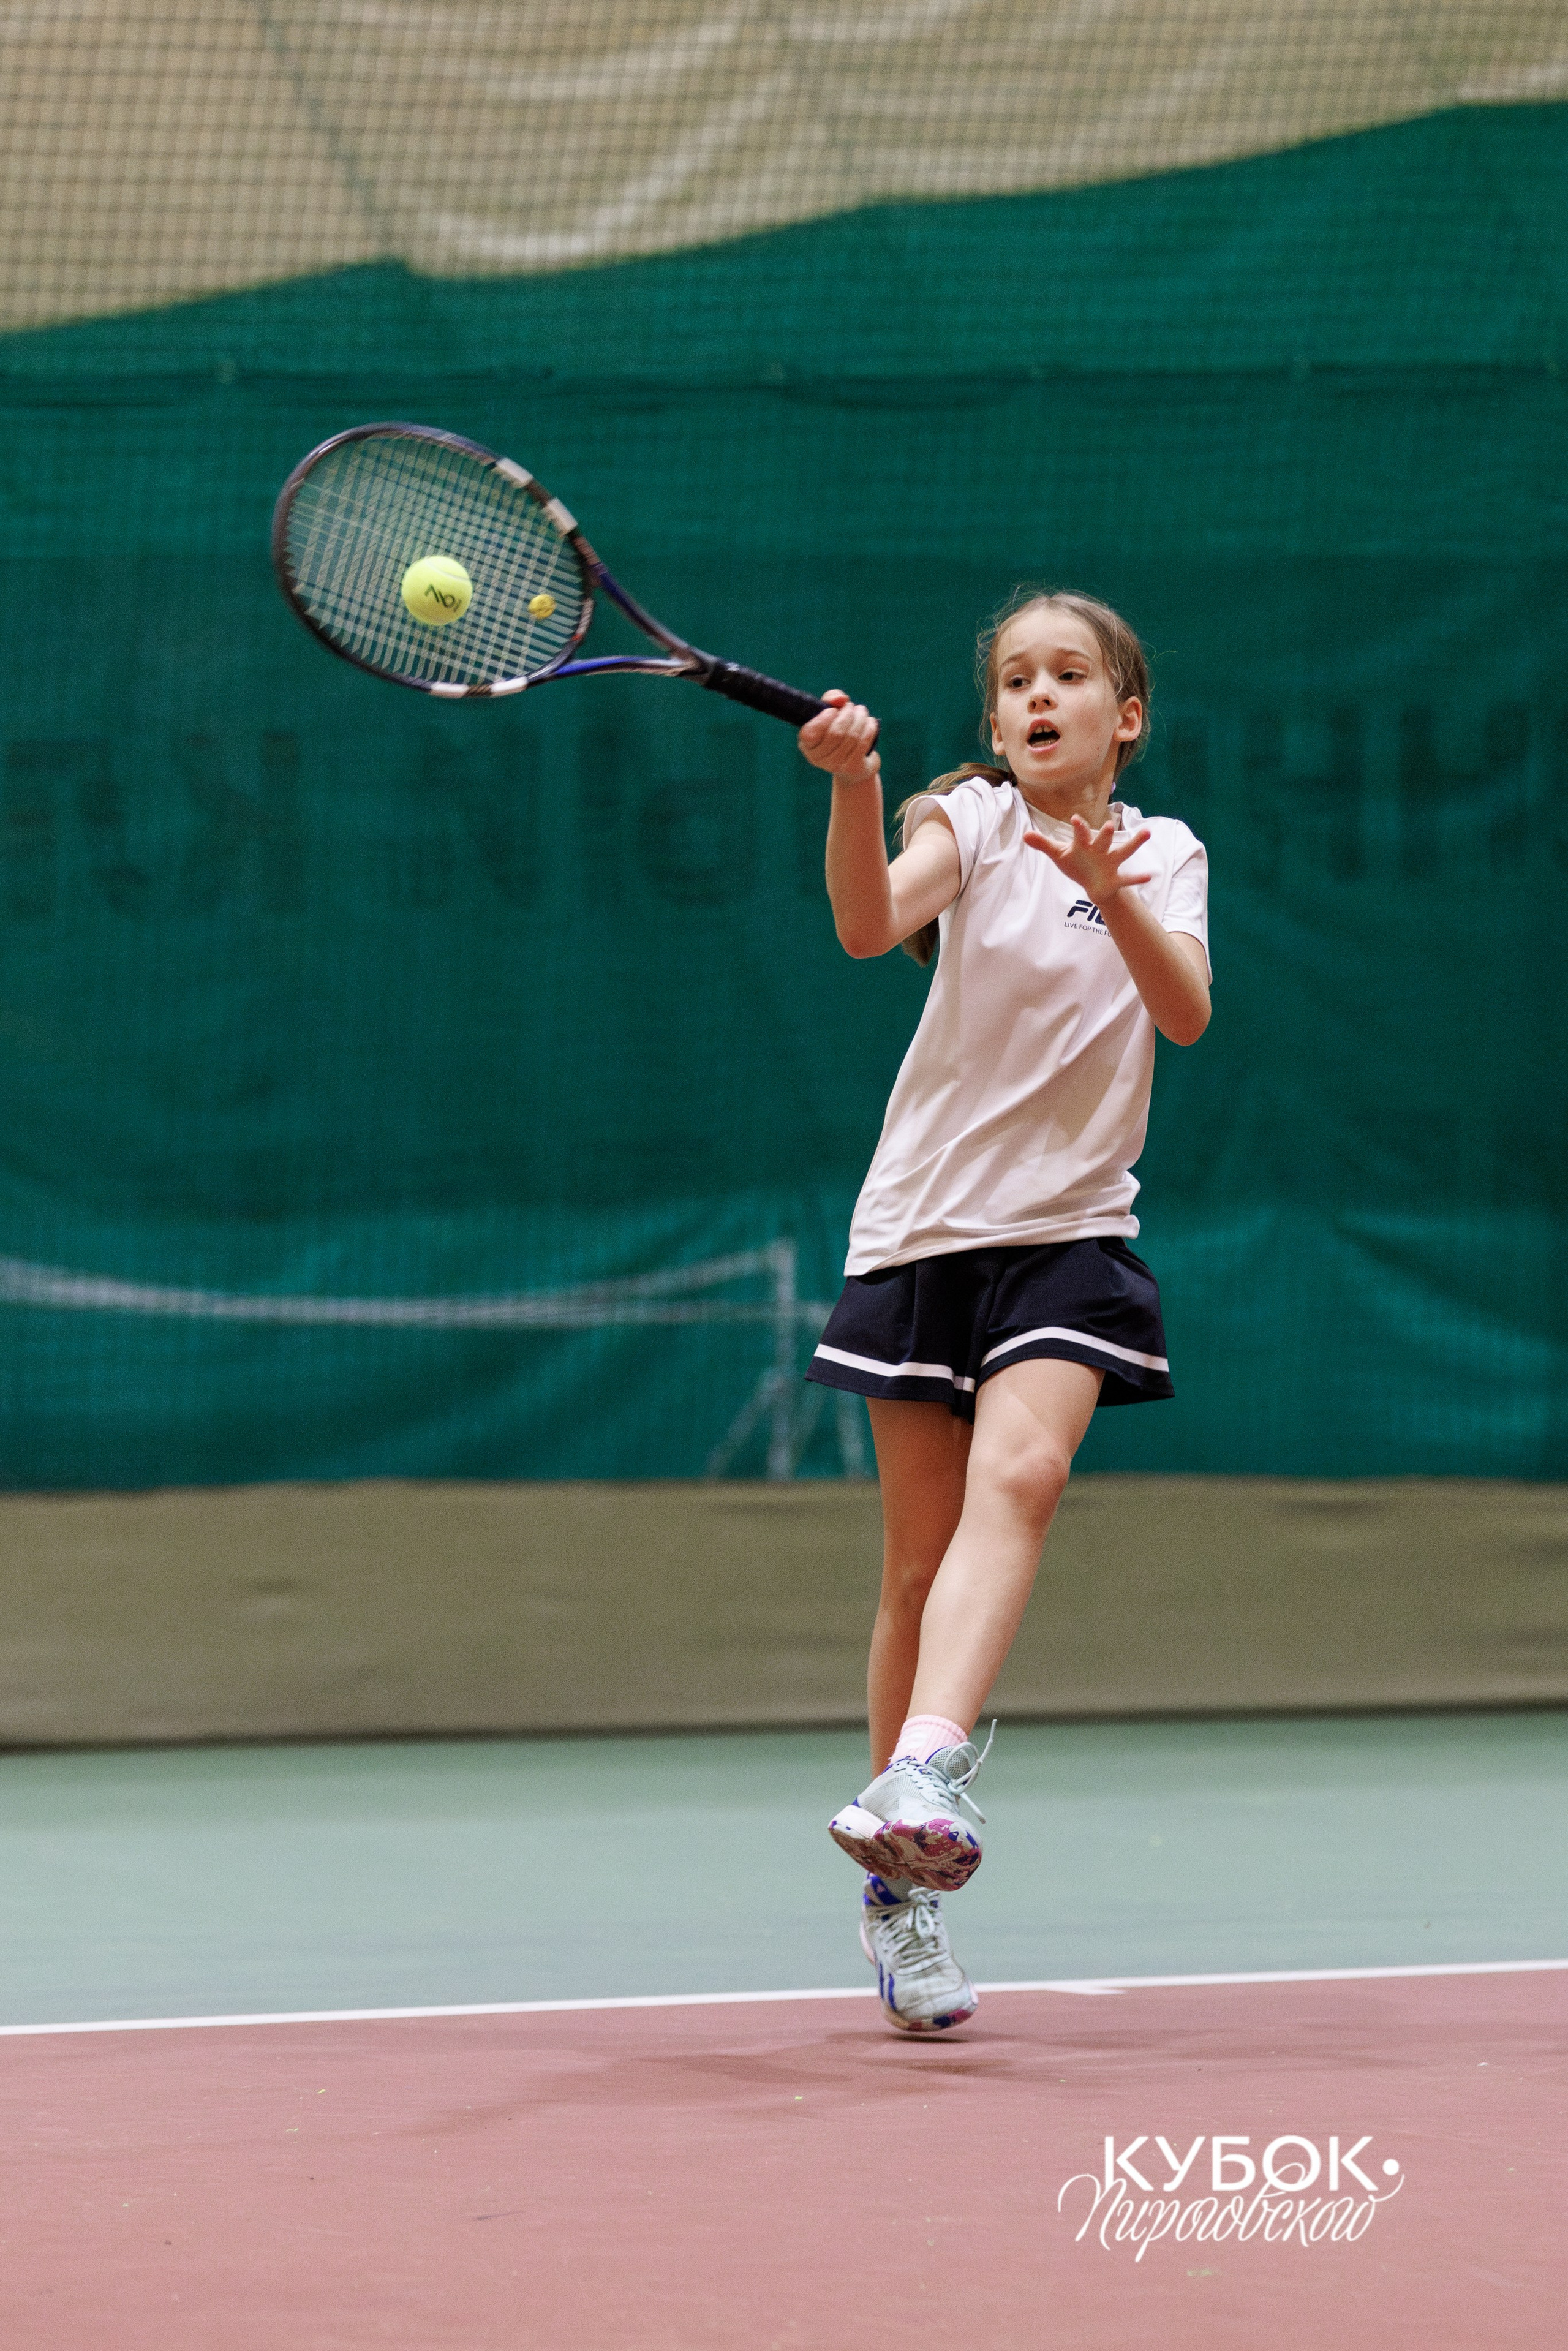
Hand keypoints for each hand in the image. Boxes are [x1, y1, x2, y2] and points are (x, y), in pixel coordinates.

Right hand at [798, 689, 879, 786]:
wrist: (855, 763)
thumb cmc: (838, 730)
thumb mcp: (830, 713)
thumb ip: (830, 699)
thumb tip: (841, 699)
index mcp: (807, 744)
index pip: (810, 733)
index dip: (823, 719)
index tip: (833, 710)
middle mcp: (818, 758)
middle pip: (836, 732)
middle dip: (847, 714)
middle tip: (851, 707)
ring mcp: (835, 765)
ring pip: (852, 736)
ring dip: (860, 718)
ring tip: (861, 711)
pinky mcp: (852, 768)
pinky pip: (863, 742)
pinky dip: (869, 728)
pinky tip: (869, 722)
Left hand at [1025, 811, 1151, 903]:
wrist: (1091, 884)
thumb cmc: (1076, 864)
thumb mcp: (1059, 855)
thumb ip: (1044, 845)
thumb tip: (1025, 835)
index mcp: (1084, 845)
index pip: (1080, 834)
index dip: (1078, 827)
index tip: (1074, 819)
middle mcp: (1099, 851)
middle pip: (1103, 841)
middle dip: (1105, 834)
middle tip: (1108, 826)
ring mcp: (1110, 863)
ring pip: (1123, 852)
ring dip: (1134, 843)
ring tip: (1147, 833)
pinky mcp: (1116, 878)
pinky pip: (1128, 879)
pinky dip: (1137, 878)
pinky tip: (1150, 874)